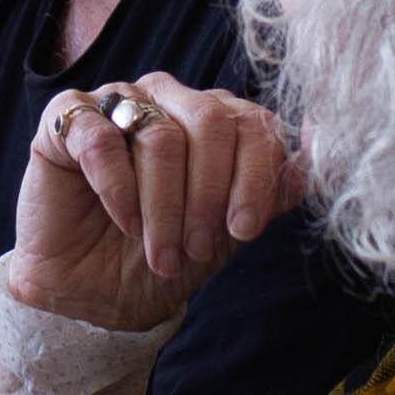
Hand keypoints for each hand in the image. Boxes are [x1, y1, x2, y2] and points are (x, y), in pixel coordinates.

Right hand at [7, 71, 299, 333]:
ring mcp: (118, 103)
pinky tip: (123, 221)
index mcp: (217, 117)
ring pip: (159, 136)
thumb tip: (328, 146)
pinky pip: (99, 137)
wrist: (97, 294)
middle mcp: (171, 99)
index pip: (254, 124)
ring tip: (161, 250)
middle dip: (208, 196)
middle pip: (210, 122)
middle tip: (196, 248)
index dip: (255, 178)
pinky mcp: (67, 120)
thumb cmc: (166, 255)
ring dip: (164, 207)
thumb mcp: (232, 230)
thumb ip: (277, 188)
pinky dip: (117, 188)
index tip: (244, 231)